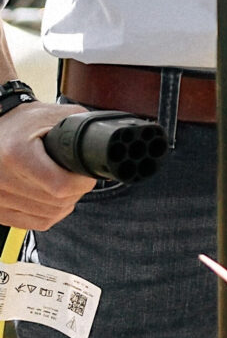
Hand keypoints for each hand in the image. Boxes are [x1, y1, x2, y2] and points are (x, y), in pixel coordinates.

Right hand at [0, 101, 93, 230]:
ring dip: (65, 204)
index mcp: (17, 154)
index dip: (82, 183)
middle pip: (56, 202)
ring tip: (66, 184)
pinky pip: (34, 223)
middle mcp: (2, 179)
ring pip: (48, 216)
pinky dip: (51, 213)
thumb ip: (81, 127)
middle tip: (78, 175)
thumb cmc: (26, 121)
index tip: (88, 174)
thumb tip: (106, 145)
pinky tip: (55, 198)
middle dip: (76, 191)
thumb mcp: (55, 114)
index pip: (59, 185)